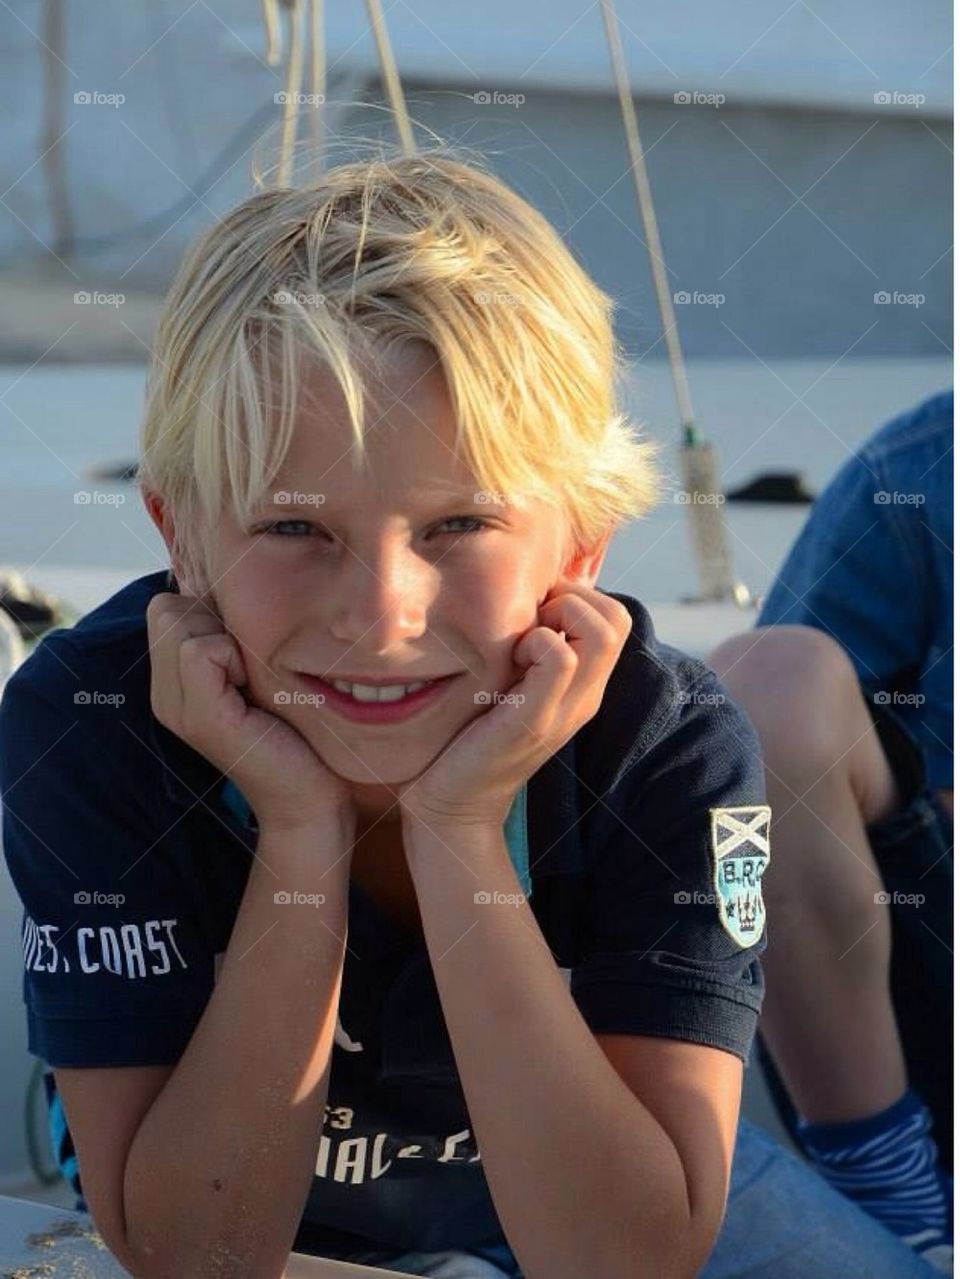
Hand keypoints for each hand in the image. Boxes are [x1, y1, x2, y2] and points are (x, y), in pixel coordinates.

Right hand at [146, 590, 355, 834]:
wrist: (311, 799)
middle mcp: (165, 695)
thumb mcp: (258, 671)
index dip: (211, 613)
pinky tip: (254, 692)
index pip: (167, 606)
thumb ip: (233, 635)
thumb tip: (231, 583)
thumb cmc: (298, 731)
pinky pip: (200, 650)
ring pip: (179, 621)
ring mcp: (176, 708)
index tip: (246, 656)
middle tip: (249, 669)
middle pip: (167, 607)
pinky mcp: (202, 718)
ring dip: (227, 639)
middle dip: (215, 621)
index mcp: (173, 683)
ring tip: (252, 682)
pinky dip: (234, 657)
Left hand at [396, 583, 632, 831]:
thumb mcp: (510, 684)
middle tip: (530, 623)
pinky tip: (507, 663)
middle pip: (618, 618)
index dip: (577, 597)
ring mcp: (565, 709)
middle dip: (573, 599)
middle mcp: (585, 696)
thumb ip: (527, 651)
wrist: (454, 804)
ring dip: (557, 618)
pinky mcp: (535, 719)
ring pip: (602, 633)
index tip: (534, 614)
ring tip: (521, 643)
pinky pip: (561, 659)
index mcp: (584, 686)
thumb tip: (523, 600)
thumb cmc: (472, 735)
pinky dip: (536, 642)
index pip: (616, 617)